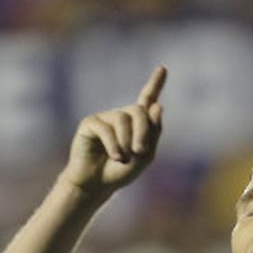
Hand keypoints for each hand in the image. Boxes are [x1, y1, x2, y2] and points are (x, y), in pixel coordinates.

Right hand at [59, 65, 166, 198]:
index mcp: (136, 123)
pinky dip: (113, 145)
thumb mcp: (145, 156)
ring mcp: (105, 118)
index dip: (155, 83)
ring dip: (127, 142)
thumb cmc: (119, 172)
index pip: (147, 99)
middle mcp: (121, 116)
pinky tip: (115, 156)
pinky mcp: (90, 124)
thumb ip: (154, 132)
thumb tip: (158, 105)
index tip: (163, 68)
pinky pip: (106, 128)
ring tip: (123, 158)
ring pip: (123, 119)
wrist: (96, 185)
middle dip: (143, 132)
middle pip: (139, 111)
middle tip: (140, 152)